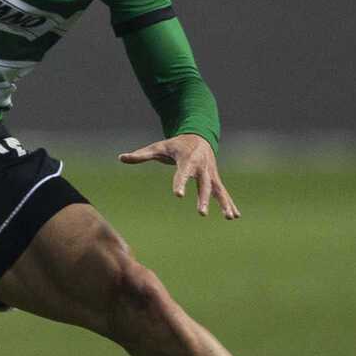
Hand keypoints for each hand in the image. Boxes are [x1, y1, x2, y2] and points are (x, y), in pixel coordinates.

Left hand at [119, 133, 239, 219]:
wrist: (198, 137)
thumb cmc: (175, 145)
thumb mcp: (158, 147)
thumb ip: (141, 155)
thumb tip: (120, 158)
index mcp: (186, 160)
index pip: (182, 173)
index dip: (180, 183)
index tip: (178, 195)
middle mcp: (201, 167)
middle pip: (203, 185)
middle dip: (203, 199)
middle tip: (201, 214)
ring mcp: (210, 174)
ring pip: (218, 190)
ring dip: (224, 203)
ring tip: (229, 218)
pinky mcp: (215, 179)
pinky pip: (223, 192)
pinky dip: (230, 203)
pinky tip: (234, 216)